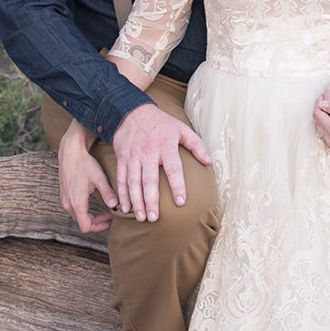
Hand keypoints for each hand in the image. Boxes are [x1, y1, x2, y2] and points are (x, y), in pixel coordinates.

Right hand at [58, 121, 116, 233]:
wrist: (70, 152)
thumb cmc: (84, 164)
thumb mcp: (99, 178)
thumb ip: (107, 193)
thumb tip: (115, 205)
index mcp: (77, 202)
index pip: (86, 227)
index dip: (99, 227)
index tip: (110, 221)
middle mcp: (68, 204)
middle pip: (82, 222)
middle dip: (97, 222)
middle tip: (110, 215)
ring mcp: (65, 199)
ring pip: (78, 216)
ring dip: (90, 216)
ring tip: (104, 209)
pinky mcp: (64, 194)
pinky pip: (74, 208)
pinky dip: (84, 210)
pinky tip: (94, 202)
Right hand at [112, 103, 211, 222]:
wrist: (132, 112)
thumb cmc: (161, 123)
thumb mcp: (181, 129)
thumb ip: (196, 145)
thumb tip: (208, 161)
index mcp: (166, 146)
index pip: (173, 169)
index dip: (177, 186)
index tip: (181, 202)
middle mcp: (148, 152)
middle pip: (150, 180)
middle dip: (151, 201)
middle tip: (154, 218)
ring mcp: (133, 156)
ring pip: (133, 182)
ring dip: (137, 201)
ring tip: (142, 217)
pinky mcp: (122, 158)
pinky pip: (121, 179)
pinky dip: (122, 194)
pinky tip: (125, 207)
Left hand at [313, 94, 329, 154]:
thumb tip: (322, 104)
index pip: (318, 115)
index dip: (319, 103)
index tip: (323, 96)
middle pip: (318, 123)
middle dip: (320, 111)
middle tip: (327, 101)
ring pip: (321, 130)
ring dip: (323, 119)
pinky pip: (327, 137)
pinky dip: (328, 128)